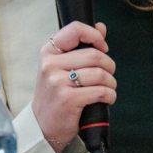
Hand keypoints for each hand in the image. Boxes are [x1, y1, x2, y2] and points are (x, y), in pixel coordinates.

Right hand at [31, 21, 115, 152]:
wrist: (42, 126)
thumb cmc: (54, 95)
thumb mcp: (60, 67)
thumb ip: (80, 46)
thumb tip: (101, 27)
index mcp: (48, 52)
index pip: (75, 30)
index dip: (95, 36)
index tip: (102, 47)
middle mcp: (50, 64)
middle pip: (94, 55)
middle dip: (109, 66)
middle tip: (107, 75)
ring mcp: (58, 82)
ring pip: (100, 74)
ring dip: (111, 83)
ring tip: (107, 89)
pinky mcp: (68, 99)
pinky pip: (101, 91)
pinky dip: (109, 95)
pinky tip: (106, 99)